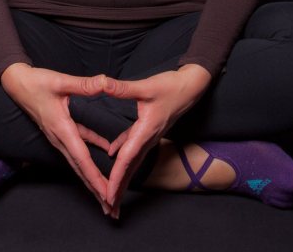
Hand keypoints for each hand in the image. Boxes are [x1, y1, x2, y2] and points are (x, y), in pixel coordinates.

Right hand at [1, 63, 112, 213]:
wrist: (18, 83)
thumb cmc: (36, 82)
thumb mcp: (60, 81)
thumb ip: (84, 85)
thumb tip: (105, 82)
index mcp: (62, 129)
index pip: (81, 158)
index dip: (94, 177)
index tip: (106, 194)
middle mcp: (60, 138)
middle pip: (80, 169)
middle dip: (95, 189)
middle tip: (111, 208)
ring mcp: (59, 136)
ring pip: (79, 162)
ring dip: (92, 177)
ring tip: (106, 192)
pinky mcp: (61, 130)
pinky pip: (79, 145)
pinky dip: (92, 152)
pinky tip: (107, 150)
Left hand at [102, 64, 211, 217]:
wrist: (191, 86)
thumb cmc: (171, 86)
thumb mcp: (146, 86)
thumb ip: (122, 88)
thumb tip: (101, 83)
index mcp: (146, 131)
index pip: (127, 158)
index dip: (116, 177)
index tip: (107, 195)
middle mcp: (148, 138)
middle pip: (131, 168)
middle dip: (120, 189)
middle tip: (109, 210)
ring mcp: (149, 135)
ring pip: (132, 161)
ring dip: (122, 177)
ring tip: (112, 193)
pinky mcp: (148, 128)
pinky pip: (133, 146)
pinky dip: (123, 154)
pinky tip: (112, 154)